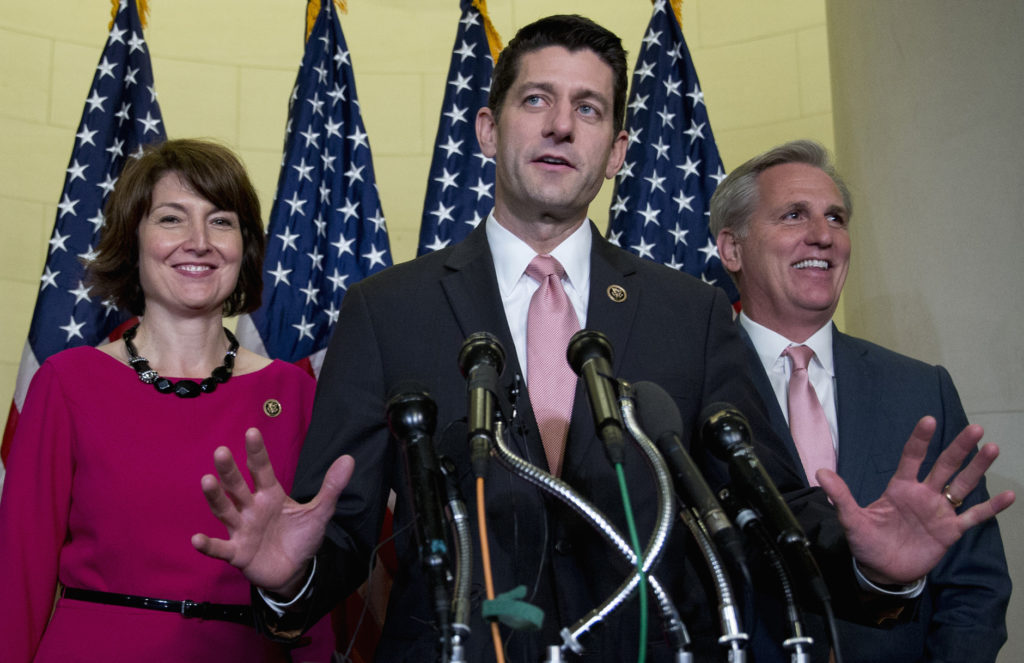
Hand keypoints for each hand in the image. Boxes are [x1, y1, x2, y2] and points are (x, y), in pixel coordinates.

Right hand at [191, 427, 354, 596]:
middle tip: (222, 451)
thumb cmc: (301, 536)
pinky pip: (221, 549)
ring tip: (206, 481)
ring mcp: (242, 530)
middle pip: (238, 486)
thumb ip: (331, 487)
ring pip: (226, 511)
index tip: (252, 431)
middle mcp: (252, 508)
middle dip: (230, 470)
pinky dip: (208, 545)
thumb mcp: (320, 511)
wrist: (294, 571)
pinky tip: (196, 539)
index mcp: (271, 495)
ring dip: (215, 497)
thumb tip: (349, 459)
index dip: (258, 452)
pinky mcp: (238, 553)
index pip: (262, 470)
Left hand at [818, 416, 1014, 585]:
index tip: (929, 420)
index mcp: (900, 488)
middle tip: (975, 429)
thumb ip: (841, 496)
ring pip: (962, 486)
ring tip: (992, 449)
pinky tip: (1009, 495)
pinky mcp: (949, 532)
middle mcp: (923, 495)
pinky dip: (990, 507)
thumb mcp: (851, 519)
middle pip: (944, 466)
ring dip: (977, 470)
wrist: (881, 570)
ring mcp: (939, 512)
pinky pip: (973, 517)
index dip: (920, 440)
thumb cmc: (866, 541)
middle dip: (959, 448)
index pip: (912, 458)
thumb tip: (820, 473)